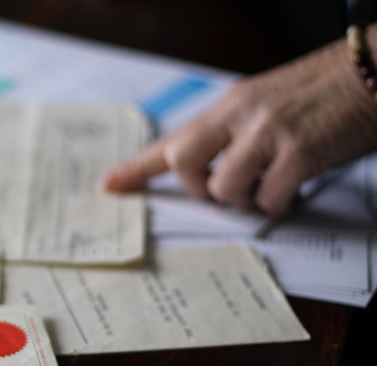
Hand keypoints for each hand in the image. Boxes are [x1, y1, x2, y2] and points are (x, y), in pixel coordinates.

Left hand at [104, 29, 376, 214]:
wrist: (376, 71)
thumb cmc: (324, 92)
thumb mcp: (267, 103)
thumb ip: (233, 133)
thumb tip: (210, 173)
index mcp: (230, 104)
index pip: (173, 140)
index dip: (137, 168)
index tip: (109, 185)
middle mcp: (242, 114)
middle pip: (184, 162)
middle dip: (198, 187)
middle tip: (220, 189)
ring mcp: (270, 132)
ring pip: (226, 189)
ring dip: (247, 197)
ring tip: (272, 180)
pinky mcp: (300, 153)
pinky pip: (269, 199)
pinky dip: (280, 201)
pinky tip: (296, 183)